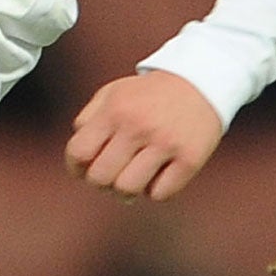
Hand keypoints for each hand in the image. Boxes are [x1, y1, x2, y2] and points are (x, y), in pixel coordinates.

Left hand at [65, 71, 223, 201]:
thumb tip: (77, 155)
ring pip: (128, 190)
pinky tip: (158, 175)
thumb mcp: (113, 93)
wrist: (200, 81)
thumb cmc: (149, 94)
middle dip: (101, 183)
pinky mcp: (190, 158)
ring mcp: (165, 143)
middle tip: (111, 176)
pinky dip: (156, 190)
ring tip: (133, 179)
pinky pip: (160, 194)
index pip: (79, 152)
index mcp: (114, 110)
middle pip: (100, 177)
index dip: (75, 168)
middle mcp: (138, 127)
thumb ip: (88, 119)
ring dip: (127, 191)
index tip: (83, 170)